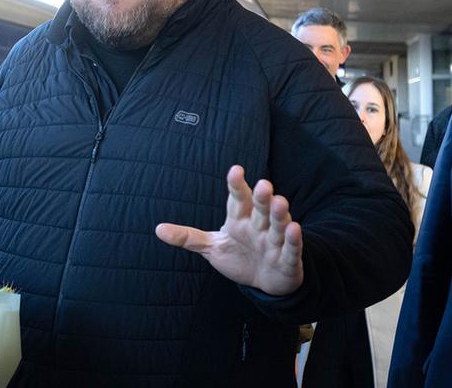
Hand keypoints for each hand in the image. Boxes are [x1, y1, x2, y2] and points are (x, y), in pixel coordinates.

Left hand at [155, 165, 303, 295]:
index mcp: (240, 220)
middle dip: (261, 197)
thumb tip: (157, 229)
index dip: (236, 186)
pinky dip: (293, 239)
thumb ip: (188, 237)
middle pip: (260, 209)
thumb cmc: (238, 256)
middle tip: (262, 184)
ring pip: (278, 224)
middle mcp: (259, 226)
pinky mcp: (288, 259)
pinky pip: (292, 248)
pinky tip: (294, 228)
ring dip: (279, 214)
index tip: (235, 170)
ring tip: (279, 202)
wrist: (264, 280)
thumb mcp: (211, 247)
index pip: (238, 199)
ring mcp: (275, 241)